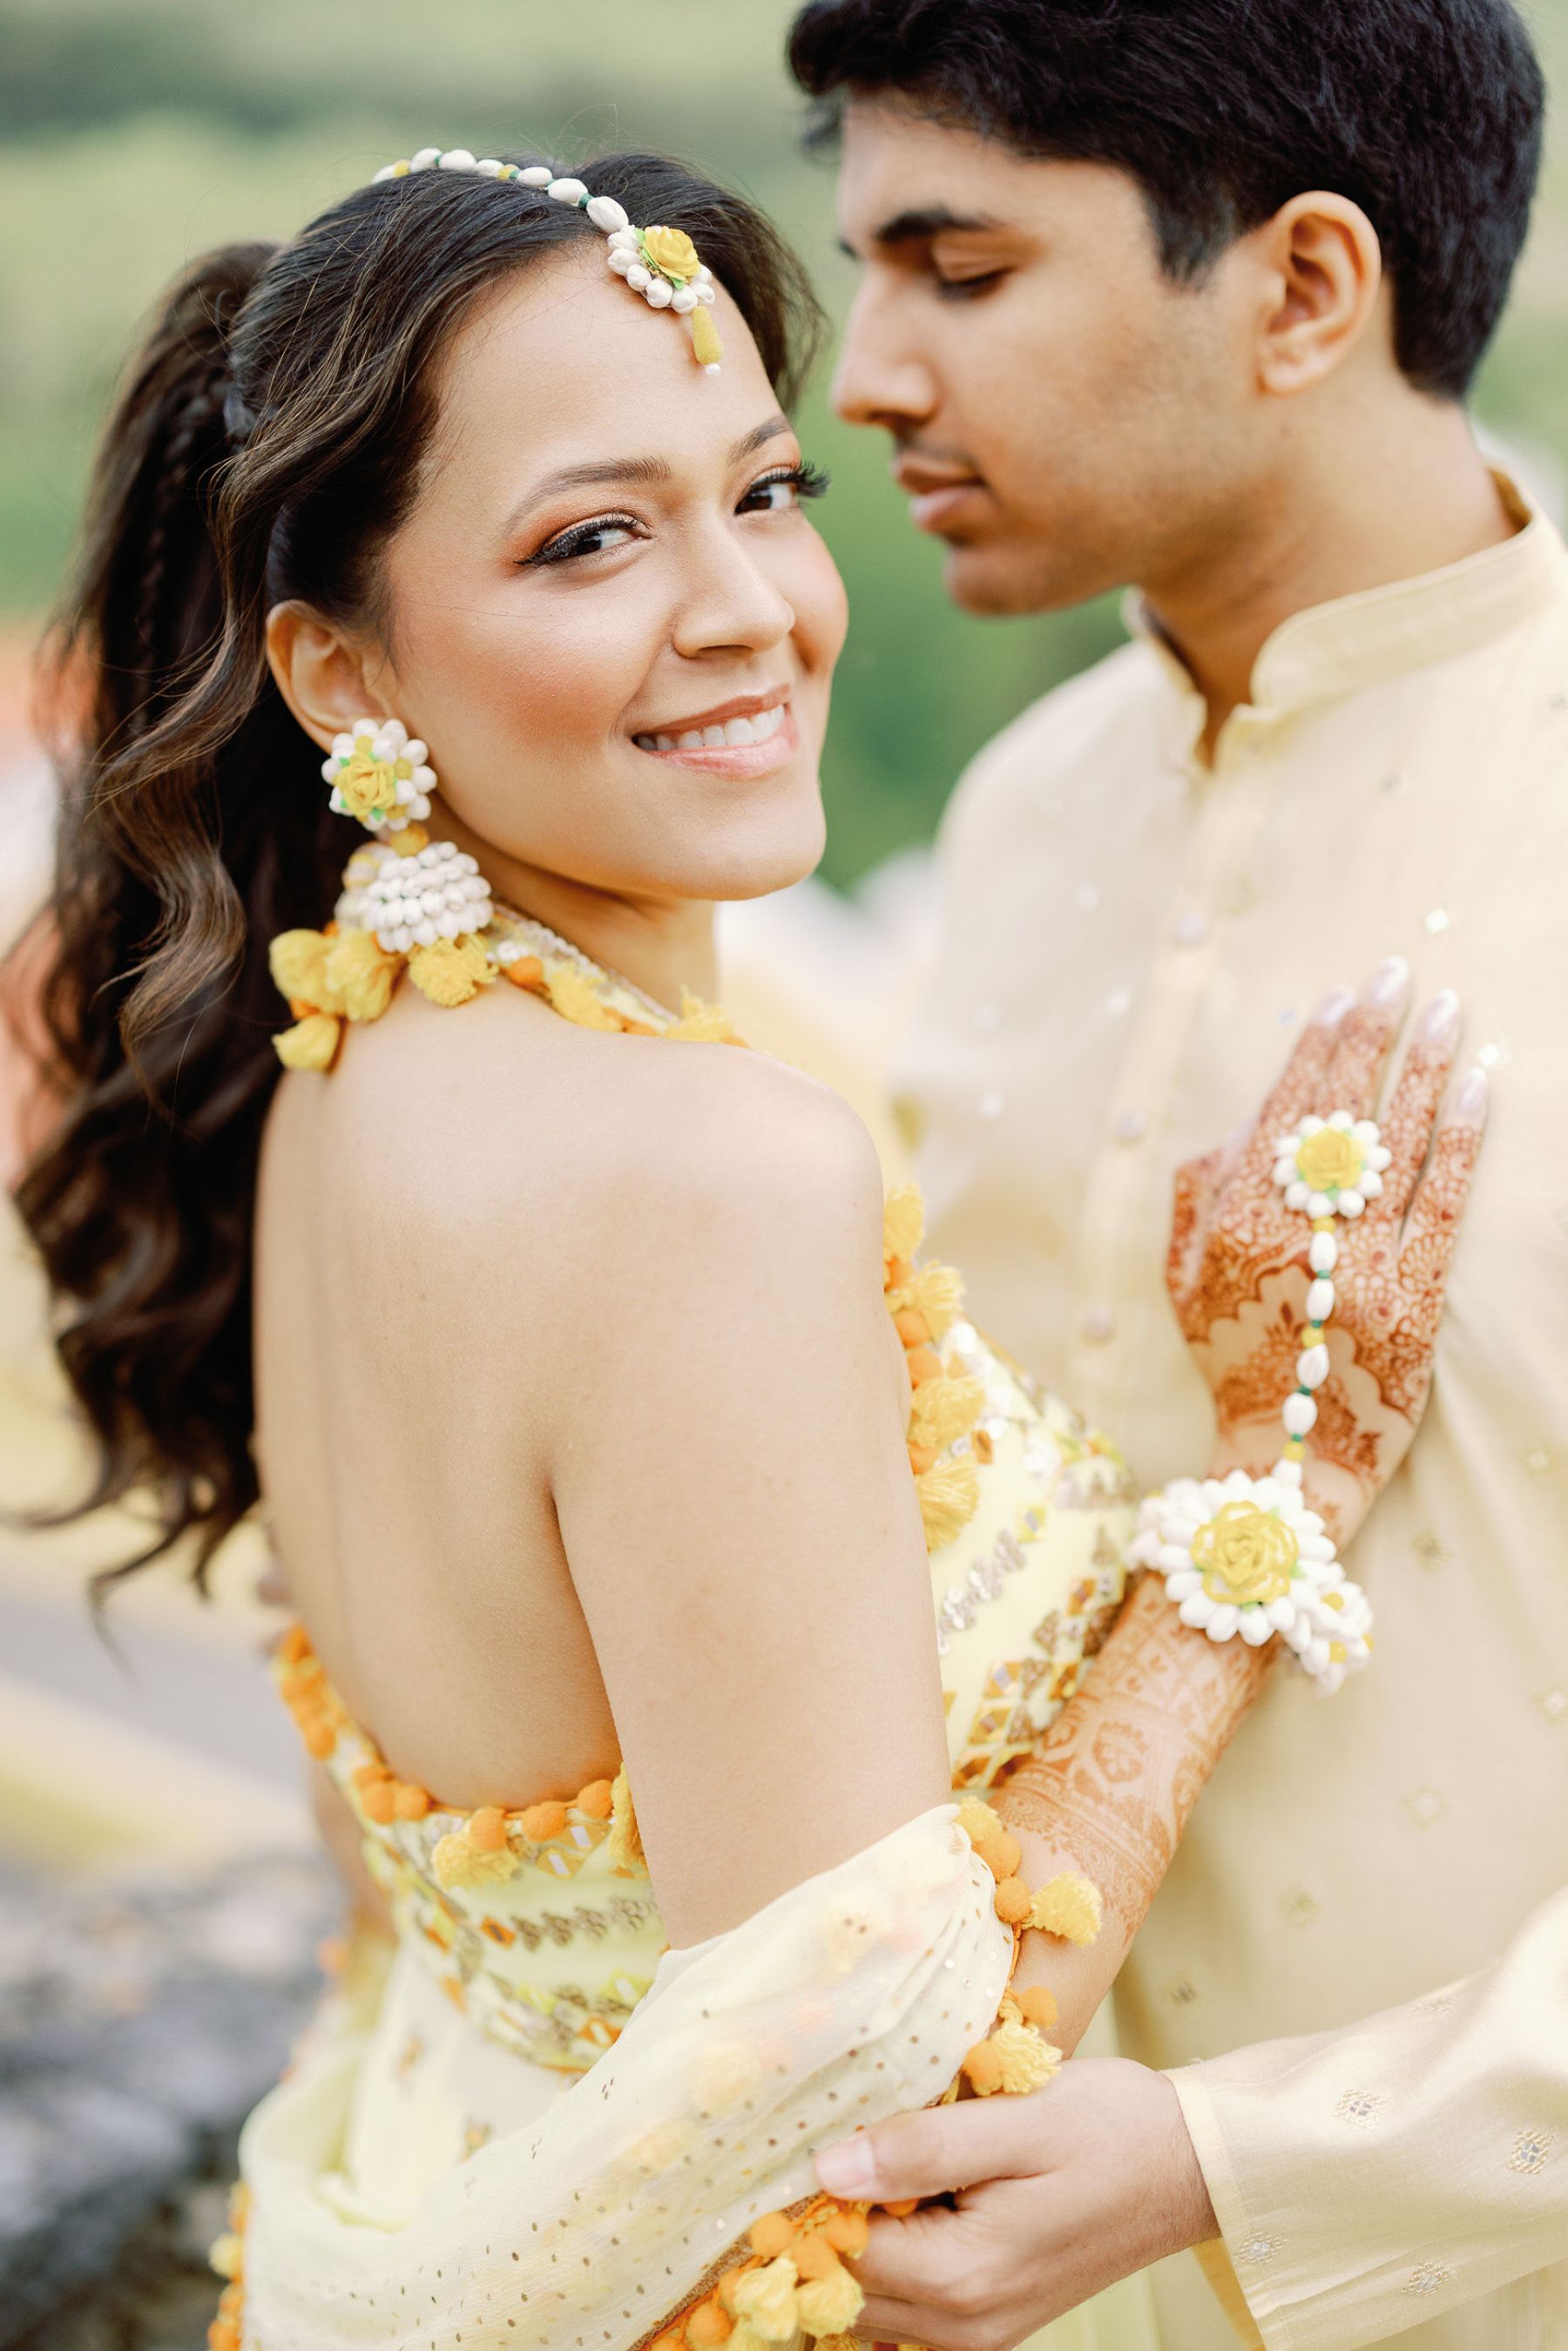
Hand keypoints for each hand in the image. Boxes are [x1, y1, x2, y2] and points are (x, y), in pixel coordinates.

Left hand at [814, 2060, 1214, 2349]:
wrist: (1187, 2167)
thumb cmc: (1111, 2131)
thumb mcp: (1019, 2119)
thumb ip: (921, 2148)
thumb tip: (827, 2168)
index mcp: (964, 2277)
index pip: (837, 2257)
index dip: (806, 2200)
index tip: (800, 2137)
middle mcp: (964, 2325)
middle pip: (843, 2289)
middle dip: (823, 2222)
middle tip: (831, 2137)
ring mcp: (978, 2331)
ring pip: (868, 2301)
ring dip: (855, 2237)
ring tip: (873, 2155)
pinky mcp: (989, 2319)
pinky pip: (905, 2302)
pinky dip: (889, 2252)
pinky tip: (904, 2192)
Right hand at [1167, 958, 1486, 1542]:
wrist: (1287, 1458)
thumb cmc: (1233, 1362)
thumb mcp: (1183, 1280)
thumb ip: (1195, 1197)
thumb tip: (1236, 1128)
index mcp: (1231, 1225)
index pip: (1280, 1115)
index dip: (1314, 1051)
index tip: (1341, 999)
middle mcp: (1292, 1237)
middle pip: (1339, 1114)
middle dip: (1371, 1038)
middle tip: (1399, 979)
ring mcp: (1356, 1268)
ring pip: (1394, 1148)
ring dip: (1423, 1071)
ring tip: (1447, 1016)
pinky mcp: (1412, 1301)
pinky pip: (1440, 1204)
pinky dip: (1458, 1142)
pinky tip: (1475, 1091)